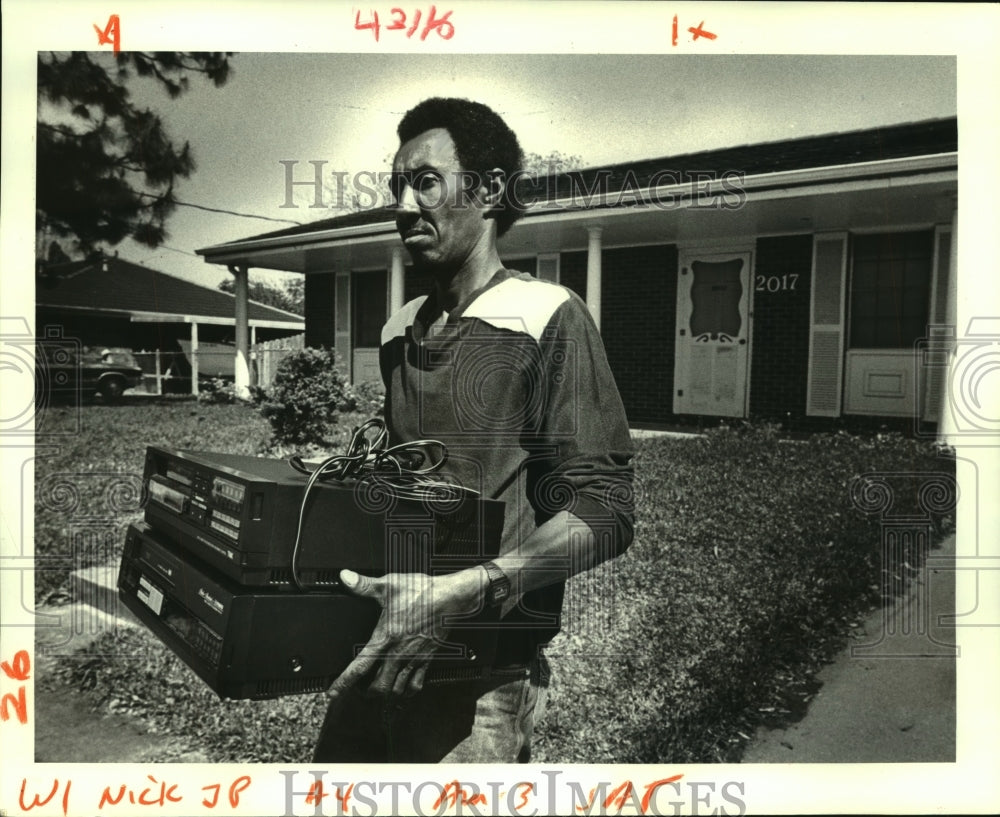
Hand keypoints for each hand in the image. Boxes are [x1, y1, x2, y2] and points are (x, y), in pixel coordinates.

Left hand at [327, 567, 483, 698]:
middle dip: (365, 693)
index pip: (359, 668)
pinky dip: (406, 692)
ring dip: (385, 695)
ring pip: (396, 691)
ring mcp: (413, 659)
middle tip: (358, 690)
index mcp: (385, 638)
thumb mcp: (389, 585)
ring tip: (378, 690)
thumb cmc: (422, 592)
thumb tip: (346, 578)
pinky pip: (416, 686)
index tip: (333, 695)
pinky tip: (401, 688)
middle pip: (378, 688)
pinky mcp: (426, 660)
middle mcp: (398, 653)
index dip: (343, 684)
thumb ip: (364, 585)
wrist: (450, 597)